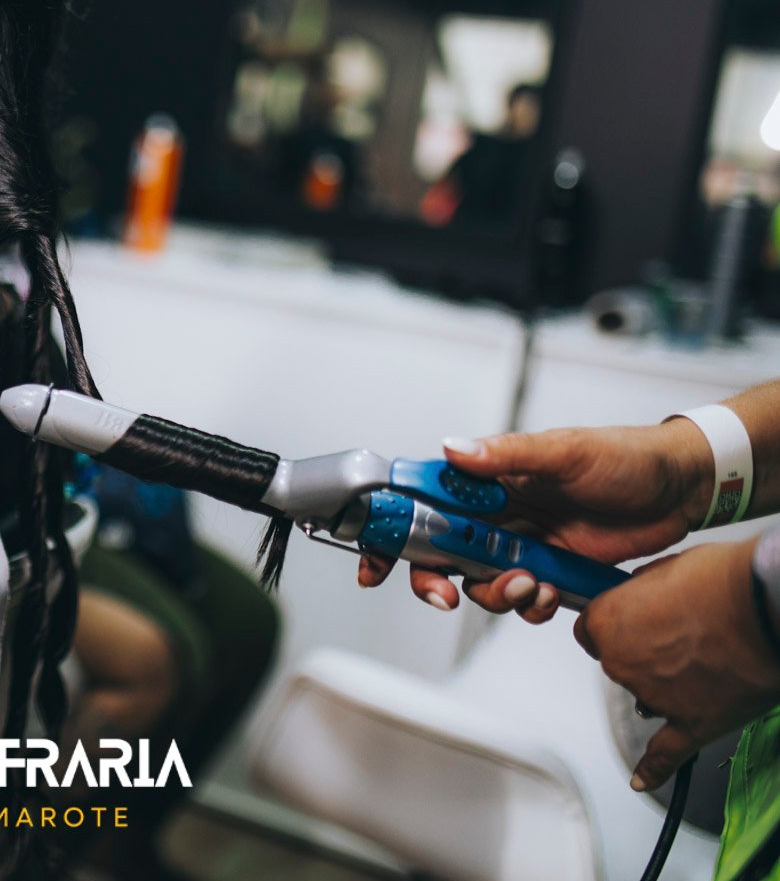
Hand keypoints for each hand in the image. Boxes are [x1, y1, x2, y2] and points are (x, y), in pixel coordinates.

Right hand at [358, 419, 711, 620]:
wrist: (681, 490)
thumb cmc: (625, 457)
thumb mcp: (564, 451)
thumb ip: (506, 455)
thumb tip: (453, 449)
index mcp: (487, 478)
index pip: (421, 500)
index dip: (392, 531)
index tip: (376, 563)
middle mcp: (495, 512)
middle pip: (437, 553)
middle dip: (433, 581)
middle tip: (446, 596)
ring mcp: (519, 544)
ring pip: (477, 581)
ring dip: (493, 595)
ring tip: (528, 587)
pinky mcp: (547, 570)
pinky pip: (519, 599)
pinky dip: (528, 606)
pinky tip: (551, 595)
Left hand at [574, 538, 779, 790]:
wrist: (769, 607)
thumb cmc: (724, 580)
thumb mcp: (666, 568)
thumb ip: (643, 590)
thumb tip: (643, 596)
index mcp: (609, 622)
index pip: (590, 630)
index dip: (615, 623)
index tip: (630, 620)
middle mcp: (622, 663)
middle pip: (619, 661)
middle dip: (645, 649)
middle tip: (684, 631)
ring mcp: (654, 697)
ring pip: (645, 694)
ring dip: (665, 683)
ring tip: (705, 659)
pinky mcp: (693, 724)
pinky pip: (665, 755)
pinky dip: (653, 769)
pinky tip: (642, 778)